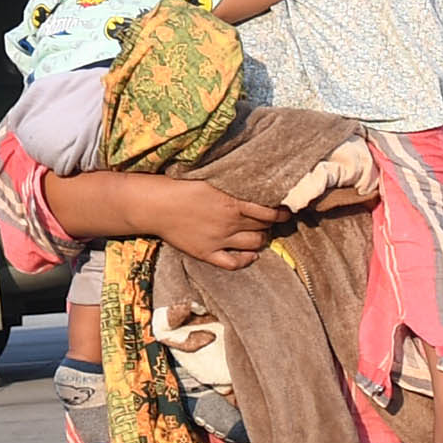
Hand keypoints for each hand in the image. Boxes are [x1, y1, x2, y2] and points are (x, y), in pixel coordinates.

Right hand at [143, 174, 288, 270]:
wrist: (157, 204)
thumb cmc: (182, 186)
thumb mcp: (212, 180)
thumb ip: (234, 186)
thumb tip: (253, 184)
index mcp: (233, 203)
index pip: (268, 212)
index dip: (280, 213)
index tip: (286, 211)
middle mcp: (230, 223)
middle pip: (262, 228)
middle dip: (270, 224)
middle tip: (272, 221)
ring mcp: (219, 240)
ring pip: (254, 245)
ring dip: (261, 240)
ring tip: (261, 234)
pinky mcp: (207, 253)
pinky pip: (233, 263)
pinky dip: (246, 260)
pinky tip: (250, 256)